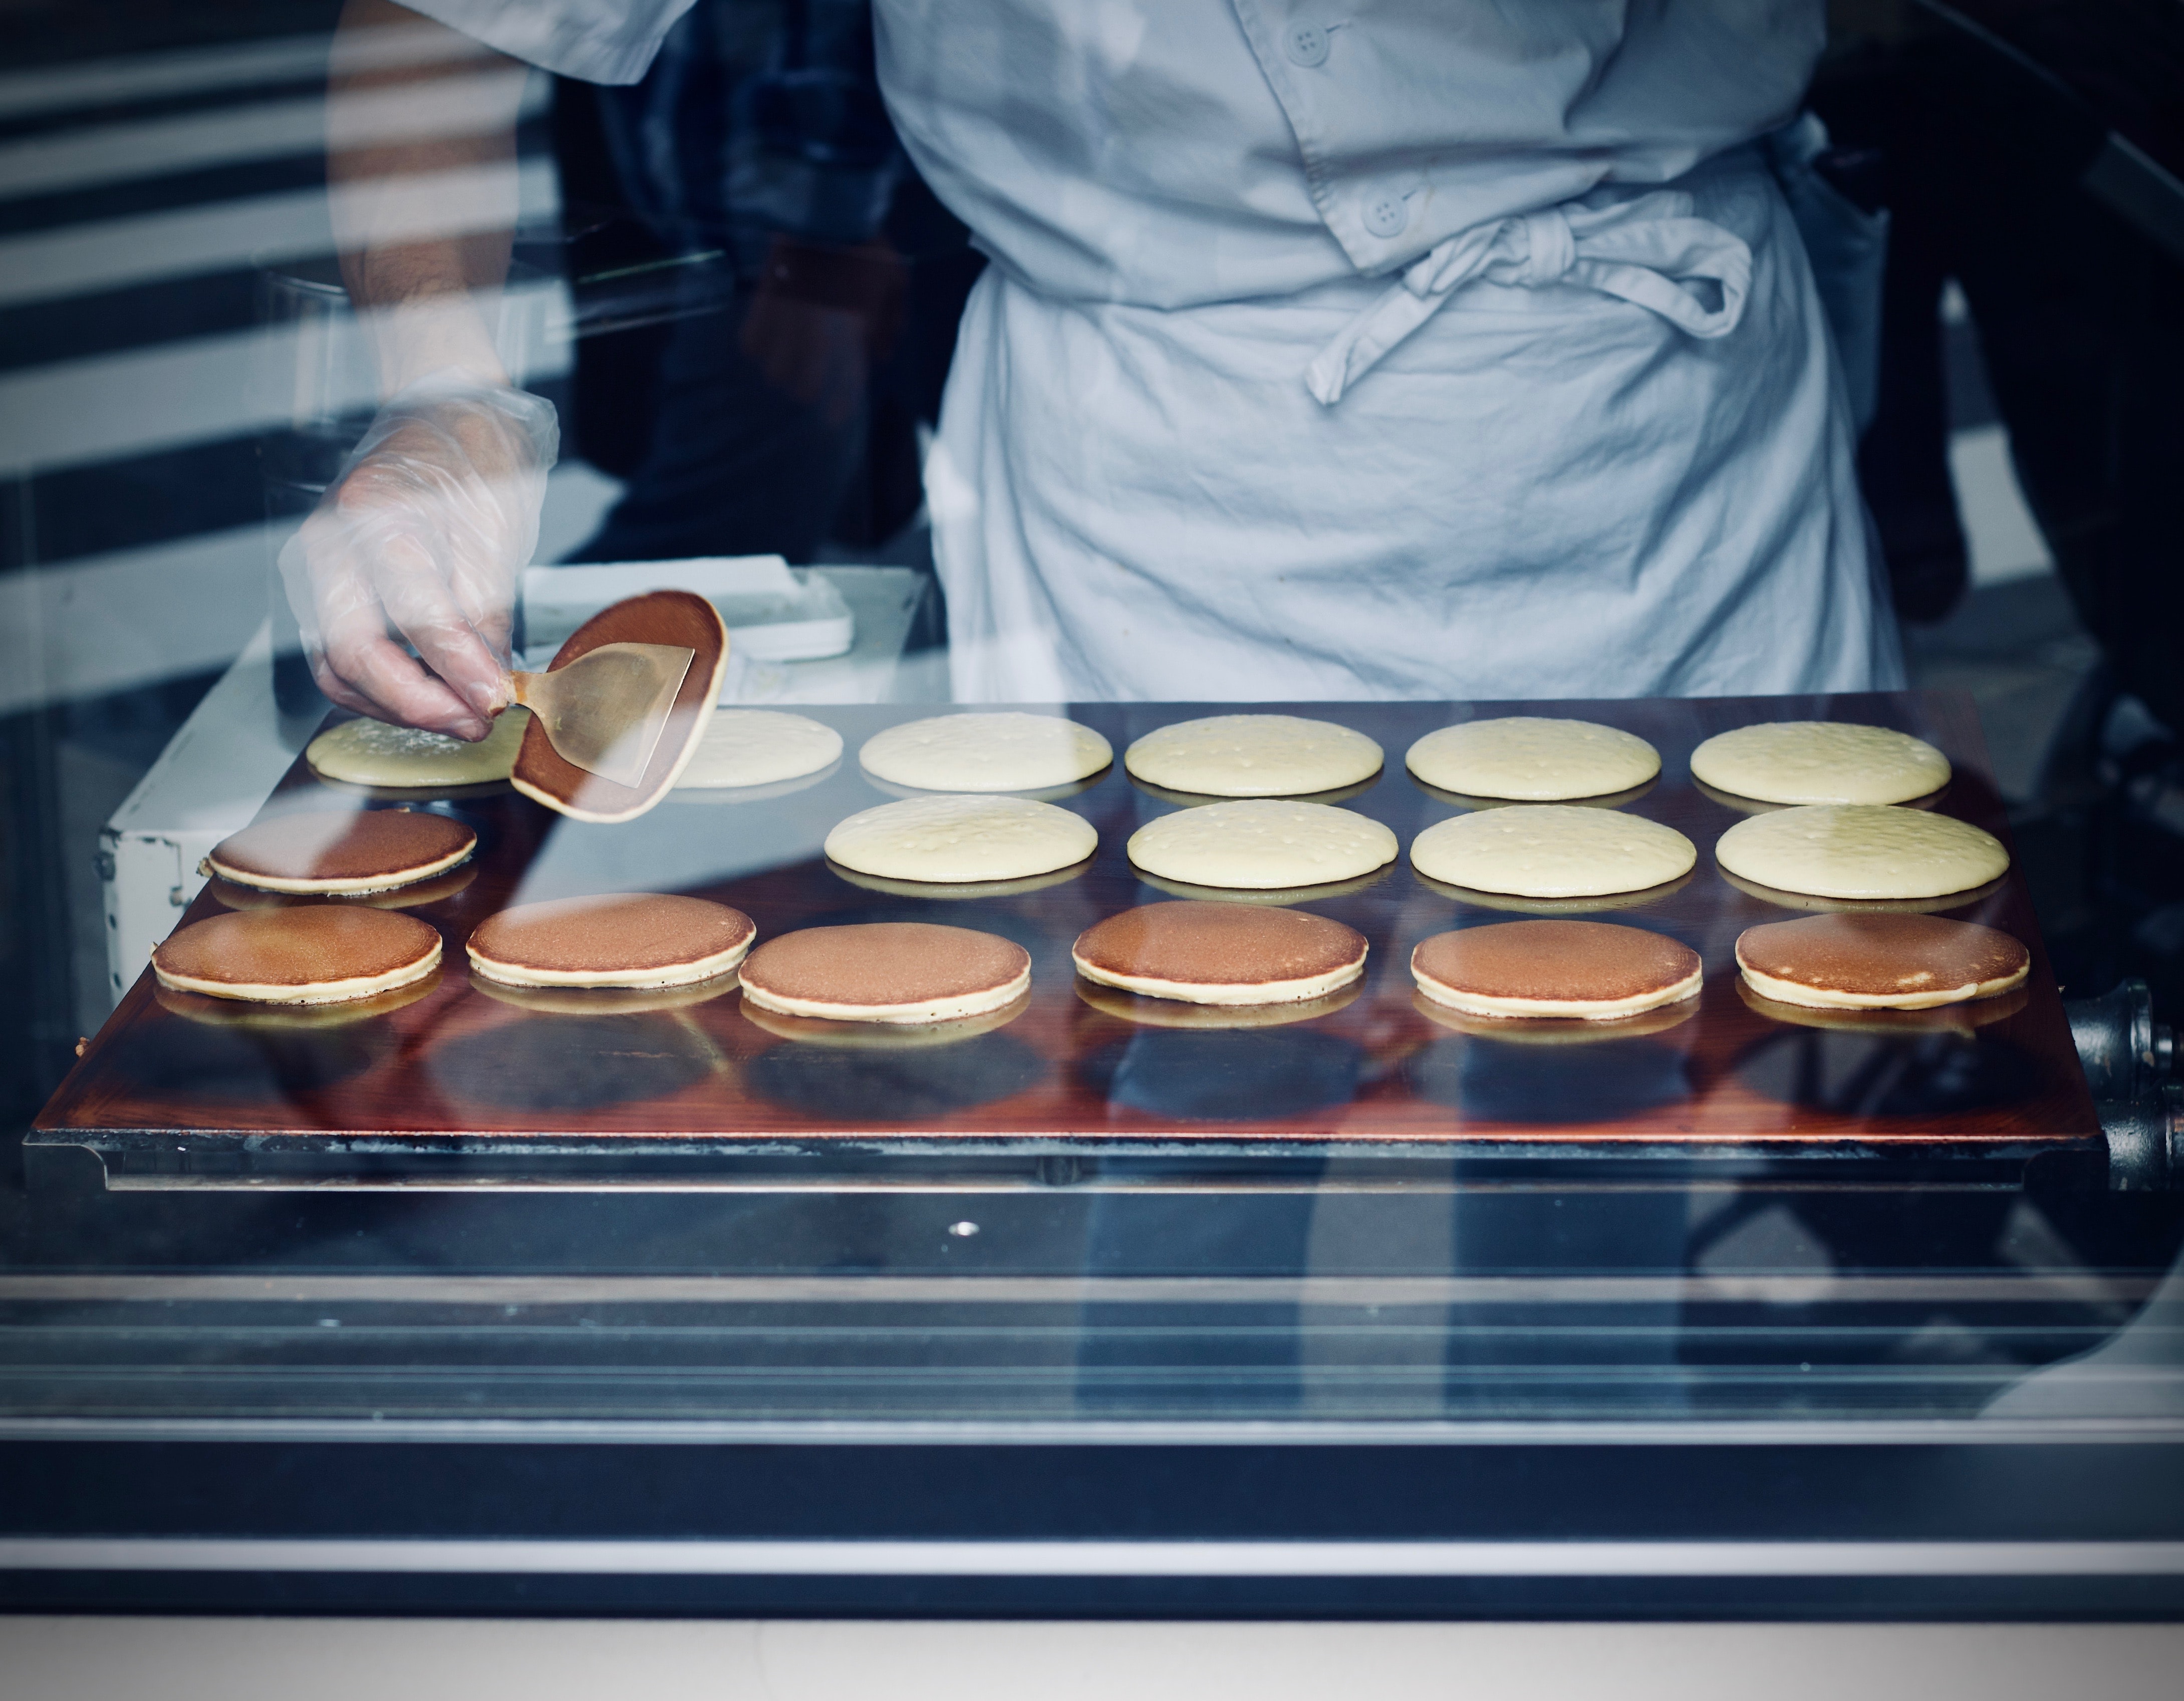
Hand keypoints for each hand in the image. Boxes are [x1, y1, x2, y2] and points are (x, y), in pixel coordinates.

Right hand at [280, 377, 556, 736]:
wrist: (438, 419)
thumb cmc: (469, 464)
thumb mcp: (495, 536)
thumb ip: (486, 616)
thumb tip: (490, 685)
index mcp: (379, 514)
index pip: (415, 613)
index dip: (458, 669)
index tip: (496, 699)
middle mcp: (331, 541)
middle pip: (354, 652)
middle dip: (418, 703)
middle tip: (474, 720)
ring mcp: (315, 566)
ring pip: (335, 666)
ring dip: (395, 706)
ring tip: (457, 716)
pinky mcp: (318, 589)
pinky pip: (335, 657)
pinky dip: (378, 689)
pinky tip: (426, 695)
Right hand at [738, 237, 906, 426]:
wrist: (824, 204)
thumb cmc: (864, 242)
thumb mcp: (895, 278)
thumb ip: (893, 321)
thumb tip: (883, 357)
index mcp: (855, 324)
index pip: (847, 380)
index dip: (840, 405)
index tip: (833, 420)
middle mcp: (819, 327)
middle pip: (801, 384)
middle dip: (805, 390)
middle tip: (806, 387)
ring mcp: (788, 315)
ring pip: (772, 367)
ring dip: (778, 373)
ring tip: (781, 369)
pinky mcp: (763, 298)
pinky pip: (749, 339)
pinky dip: (754, 348)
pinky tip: (760, 348)